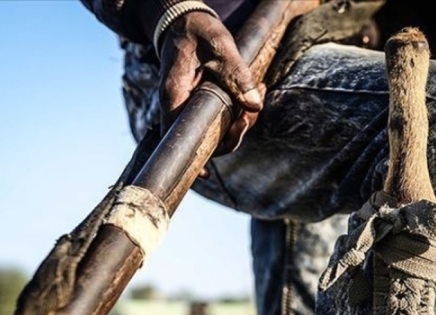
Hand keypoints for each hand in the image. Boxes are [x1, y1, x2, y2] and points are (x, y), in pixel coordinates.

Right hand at [157, 11, 264, 171]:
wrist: (184, 19)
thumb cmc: (197, 30)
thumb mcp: (219, 45)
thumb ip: (236, 74)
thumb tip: (255, 106)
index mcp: (174, 94)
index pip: (177, 136)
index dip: (192, 158)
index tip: (206, 174)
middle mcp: (178, 105)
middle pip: (203, 139)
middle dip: (233, 134)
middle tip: (251, 114)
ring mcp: (189, 106)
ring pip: (216, 130)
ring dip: (242, 120)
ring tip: (261, 91)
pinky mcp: (200, 103)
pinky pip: (220, 117)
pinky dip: (240, 110)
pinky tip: (257, 93)